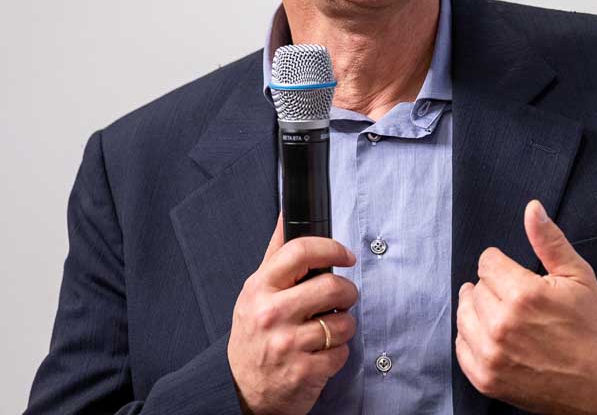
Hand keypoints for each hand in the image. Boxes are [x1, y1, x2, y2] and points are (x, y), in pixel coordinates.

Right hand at [228, 216, 358, 414]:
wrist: (242, 390)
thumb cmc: (255, 336)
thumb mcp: (256, 292)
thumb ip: (276, 255)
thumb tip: (287, 213)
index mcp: (259, 289)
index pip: (300, 251)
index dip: (331, 248)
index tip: (345, 255)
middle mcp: (270, 315)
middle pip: (332, 285)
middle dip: (346, 292)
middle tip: (340, 299)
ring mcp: (286, 344)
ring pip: (343, 321)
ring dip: (343, 326)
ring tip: (325, 330)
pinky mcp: (304, 371)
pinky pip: (342, 351)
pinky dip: (338, 353)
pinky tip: (320, 353)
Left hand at [456, 200, 596, 414]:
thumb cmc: (592, 328)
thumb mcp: (578, 276)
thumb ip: (549, 240)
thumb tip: (532, 208)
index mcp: (524, 294)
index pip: (488, 262)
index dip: (503, 265)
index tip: (519, 276)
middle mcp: (502, 324)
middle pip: (475, 288)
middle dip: (494, 288)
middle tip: (519, 300)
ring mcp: (492, 354)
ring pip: (464, 315)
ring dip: (480, 311)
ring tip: (506, 316)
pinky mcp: (486, 378)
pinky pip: (461, 346)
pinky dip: (474, 338)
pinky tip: (497, 337)